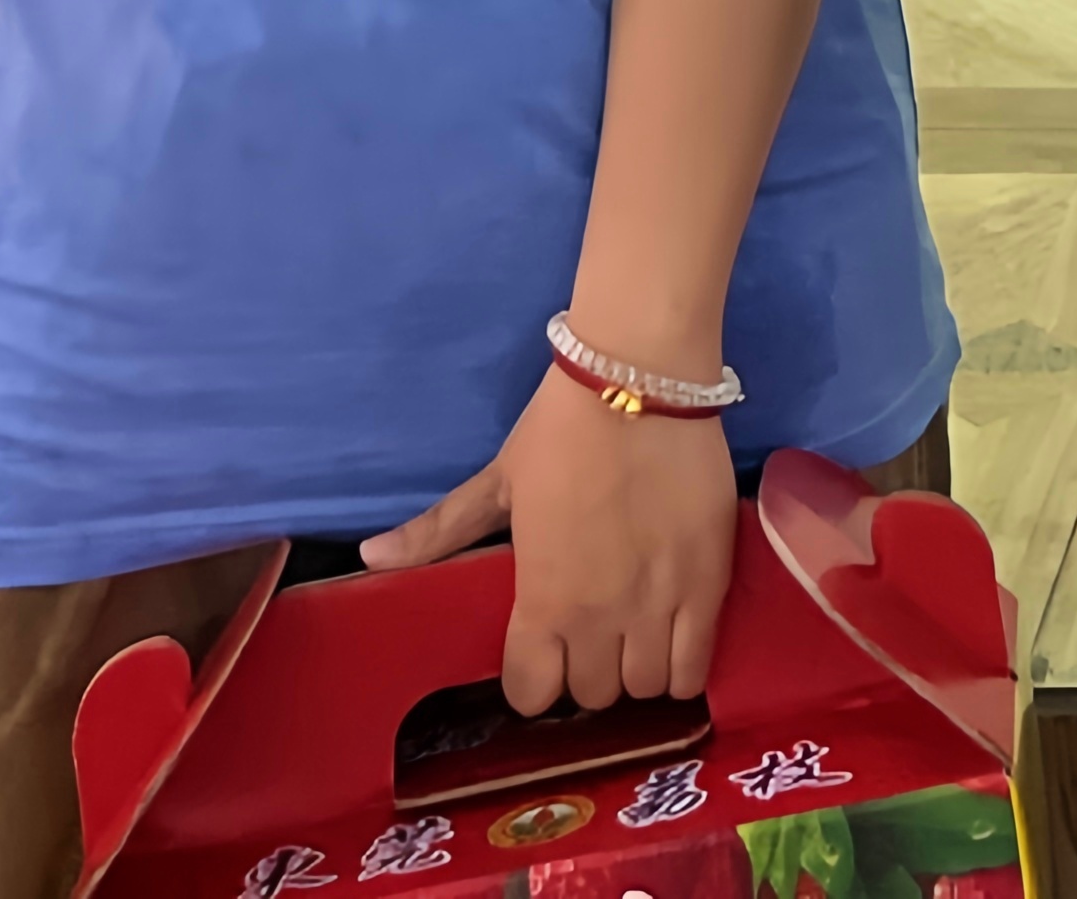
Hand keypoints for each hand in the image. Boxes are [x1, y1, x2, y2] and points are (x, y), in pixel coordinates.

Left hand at [364, 364, 734, 710]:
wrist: (641, 380)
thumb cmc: (562, 431)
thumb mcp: (497, 482)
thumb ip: (439, 531)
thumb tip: (369, 558)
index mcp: (541, 601)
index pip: (531, 695)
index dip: (535, 681)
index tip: (544, 654)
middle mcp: (598, 619)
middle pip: (593, 696)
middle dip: (589, 672)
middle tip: (594, 635)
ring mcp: (658, 605)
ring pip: (646, 689)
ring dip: (637, 669)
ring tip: (637, 634)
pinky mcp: (708, 583)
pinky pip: (696, 668)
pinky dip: (684, 666)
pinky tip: (676, 636)